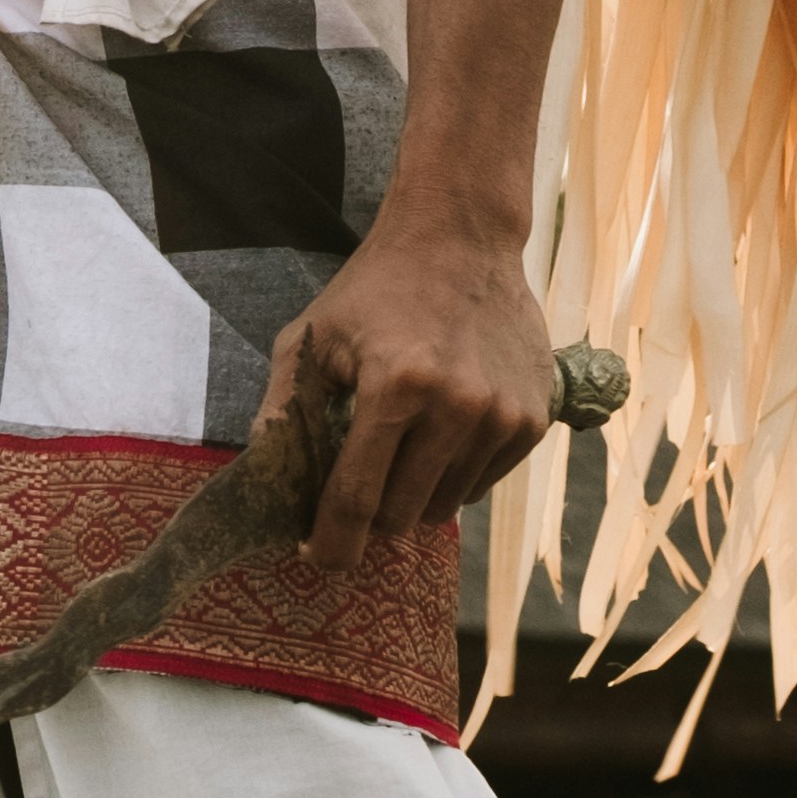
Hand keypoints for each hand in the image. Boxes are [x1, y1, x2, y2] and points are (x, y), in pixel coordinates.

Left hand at [275, 208, 563, 556]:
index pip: (357, 499)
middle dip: (370, 516)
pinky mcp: (532, 421)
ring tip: (402, 443)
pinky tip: (440, 431)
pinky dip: (452, 476)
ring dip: (414, 495)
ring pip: (444, 508)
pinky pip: (480, 486)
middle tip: (356, 487)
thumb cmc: (376, 290)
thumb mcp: (313, 338)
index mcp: (395, 387)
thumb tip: (263, 480)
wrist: (461, 239)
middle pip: (402, 516)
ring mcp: (501, 416)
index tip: (316, 558)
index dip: (331, 542)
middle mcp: (457, 407)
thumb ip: (283, 408)